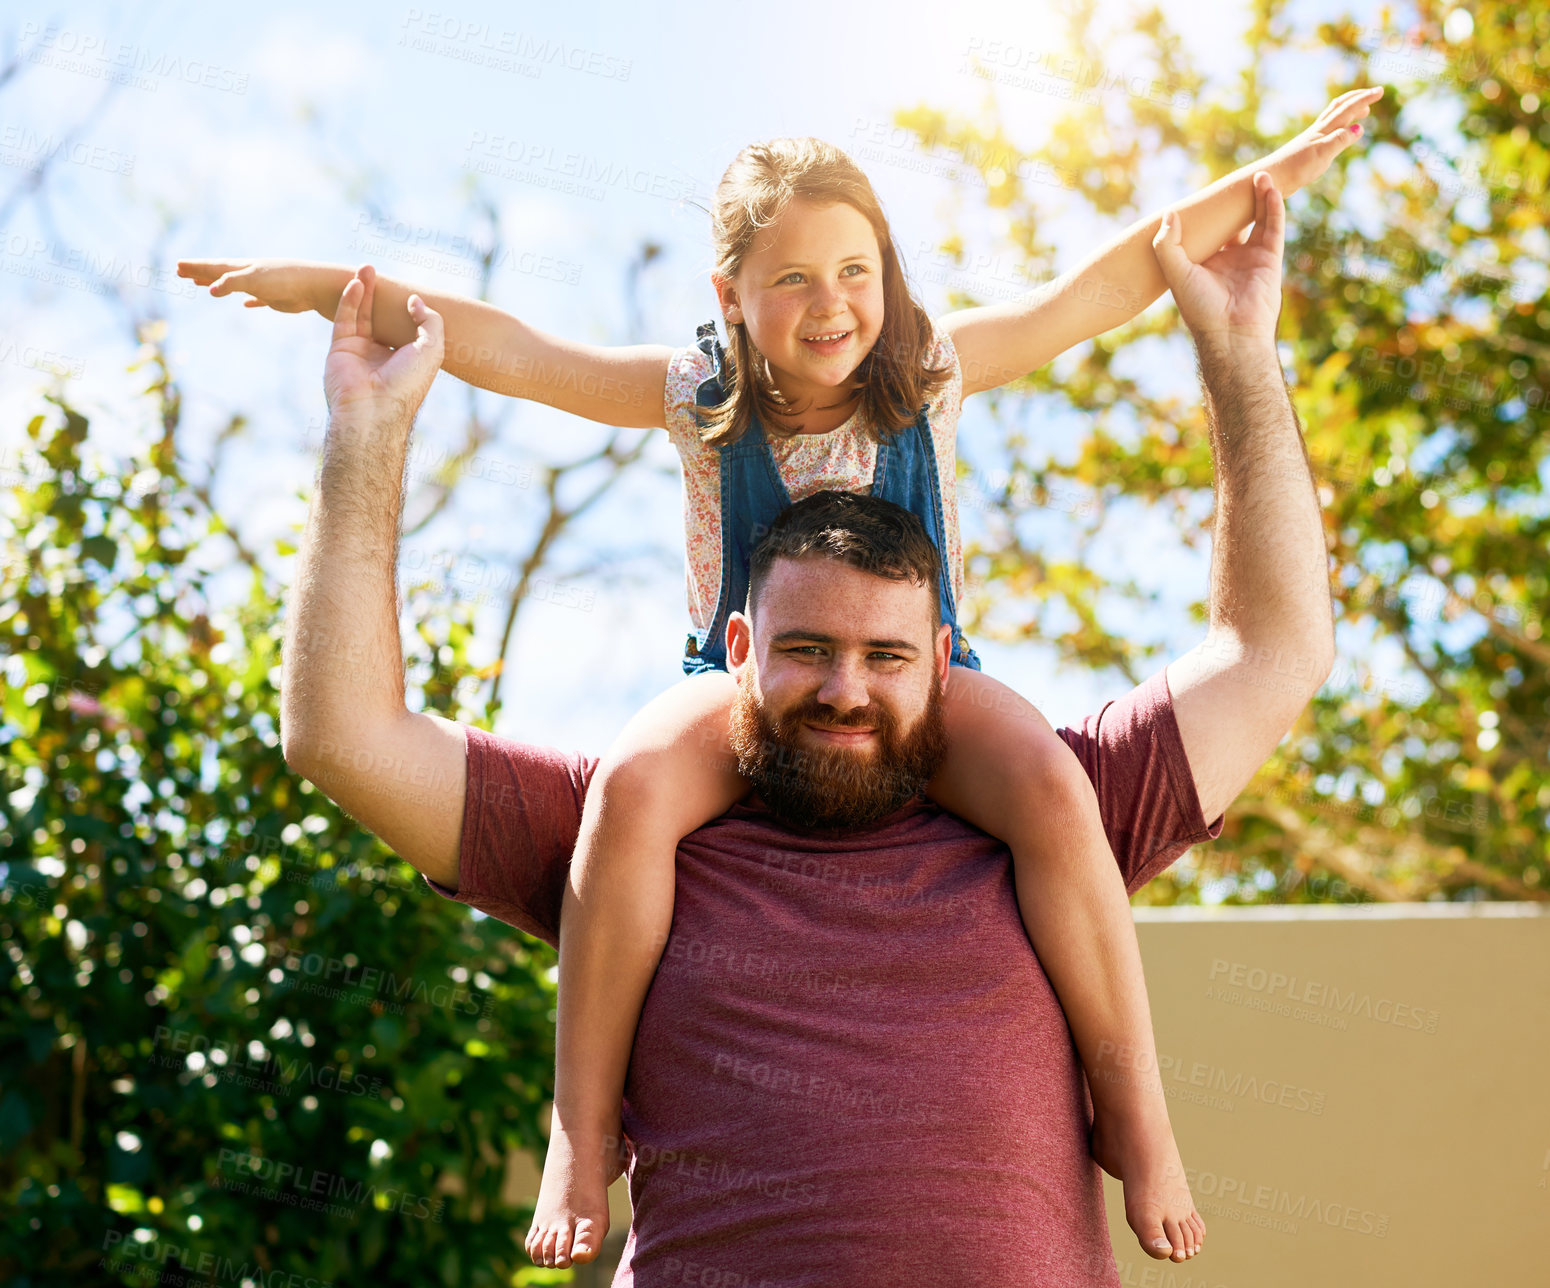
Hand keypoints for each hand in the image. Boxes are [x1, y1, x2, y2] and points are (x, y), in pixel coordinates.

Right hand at [175, 257, 332, 312]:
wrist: (316, 286)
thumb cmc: (284, 280)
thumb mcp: (253, 280)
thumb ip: (232, 283)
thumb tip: (212, 290)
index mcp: (243, 267)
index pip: (213, 266)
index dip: (196, 267)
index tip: (177, 265)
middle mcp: (251, 273)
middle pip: (220, 272)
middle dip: (200, 273)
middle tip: (181, 272)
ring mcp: (263, 285)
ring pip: (235, 284)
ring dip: (219, 284)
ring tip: (204, 285)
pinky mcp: (276, 298)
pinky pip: (257, 299)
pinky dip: (249, 300)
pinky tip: (246, 304)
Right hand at [323, 264, 443, 422]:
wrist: (373, 408)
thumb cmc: (407, 382)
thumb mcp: (432, 350)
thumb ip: (430, 321)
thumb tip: (414, 300)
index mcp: (407, 360)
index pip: (408, 330)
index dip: (409, 312)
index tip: (411, 296)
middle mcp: (383, 355)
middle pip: (382, 317)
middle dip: (381, 295)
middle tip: (381, 272)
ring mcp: (360, 351)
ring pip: (361, 313)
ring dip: (364, 289)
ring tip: (367, 266)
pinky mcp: (341, 348)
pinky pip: (344, 318)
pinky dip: (350, 300)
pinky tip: (356, 282)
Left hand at [1153, 170, 1285, 350]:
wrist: (1231, 333)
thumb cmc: (1200, 308)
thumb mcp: (1176, 273)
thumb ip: (1167, 245)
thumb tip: (1169, 214)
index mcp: (1205, 263)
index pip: (1208, 230)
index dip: (1208, 212)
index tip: (1202, 192)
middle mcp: (1228, 258)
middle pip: (1234, 221)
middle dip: (1236, 202)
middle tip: (1232, 179)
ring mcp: (1251, 257)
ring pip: (1256, 219)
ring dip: (1258, 196)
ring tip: (1256, 174)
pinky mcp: (1270, 258)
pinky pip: (1273, 226)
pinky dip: (1272, 205)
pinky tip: (1268, 185)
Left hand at [1271, 86, 1382, 193]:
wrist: (1272, 178)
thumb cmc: (1296, 168)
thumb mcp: (1322, 154)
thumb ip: (1340, 140)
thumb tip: (1359, 127)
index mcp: (1324, 130)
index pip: (1348, 109)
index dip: (1365, 99)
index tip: (1380, 91)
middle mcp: (1318, 131)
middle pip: (1340, 107)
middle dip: (1357, 99)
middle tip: (1373, 94)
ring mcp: (1312, 139)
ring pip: (1333, 118)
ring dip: (1349, 111)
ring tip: (1361, 112)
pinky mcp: (1308, 150)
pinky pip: (1328, 131)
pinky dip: (1339, 127)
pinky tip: (1338, 135)